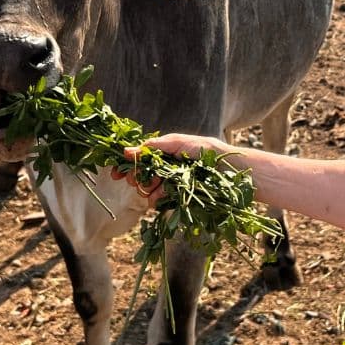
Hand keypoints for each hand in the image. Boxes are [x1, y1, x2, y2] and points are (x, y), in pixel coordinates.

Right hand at [110, 133, 226, 206]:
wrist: (229, 170)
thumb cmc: (206, 151)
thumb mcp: (179, 143)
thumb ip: (154, 147)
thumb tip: (127, 150)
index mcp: (164, 153)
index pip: (137, 159)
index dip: (125, 166)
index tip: (115, 174)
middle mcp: (164, 168)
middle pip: (138, 176)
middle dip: (135, 178)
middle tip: (135, 179)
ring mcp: (169, 184)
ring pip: (146, 190)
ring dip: (147, 188)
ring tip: (157, 185)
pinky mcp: (176, 197)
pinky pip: (157, 201)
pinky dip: (157, 199)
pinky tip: (163, 196)